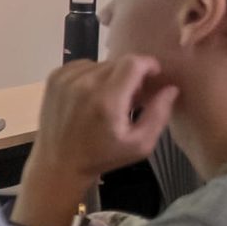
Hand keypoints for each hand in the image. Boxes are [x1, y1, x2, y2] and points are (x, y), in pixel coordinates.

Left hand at [13, 56, 178, 225]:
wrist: (58, 163)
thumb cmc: (102, 156)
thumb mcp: (139, 144)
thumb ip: (158, 114)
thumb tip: (171, 88)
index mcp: (107, 100)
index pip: (133, 63)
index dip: (148, 65)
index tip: (154, 76)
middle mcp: (84, 84)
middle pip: (118, 62)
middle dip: (131, 75)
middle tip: (131, 97)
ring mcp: (66, 79)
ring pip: (102, 63)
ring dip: (111, 76)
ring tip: (110, 99)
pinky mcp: (54, 78)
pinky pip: (83, 65)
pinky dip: (92, 75)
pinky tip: (92, 95)